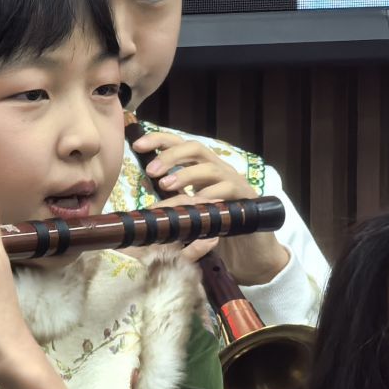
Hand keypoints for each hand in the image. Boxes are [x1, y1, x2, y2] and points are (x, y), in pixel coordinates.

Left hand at [133, 130, 286, 283]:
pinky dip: (210, 195)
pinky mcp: (246, 199)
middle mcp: (218, 169)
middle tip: (151, 171)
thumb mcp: (189, 211)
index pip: (181, 144)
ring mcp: (234, 182)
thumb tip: (144, 197)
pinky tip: (195, 204)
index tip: (137, 144)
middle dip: (171, 155)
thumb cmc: (217, 226)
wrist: (251, 247)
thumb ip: (173, 200)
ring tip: (166, 185)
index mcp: (202, 168)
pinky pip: (227, 191)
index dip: (160, 140)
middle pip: (196, 148)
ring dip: (186, 174)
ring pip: (210, 168)